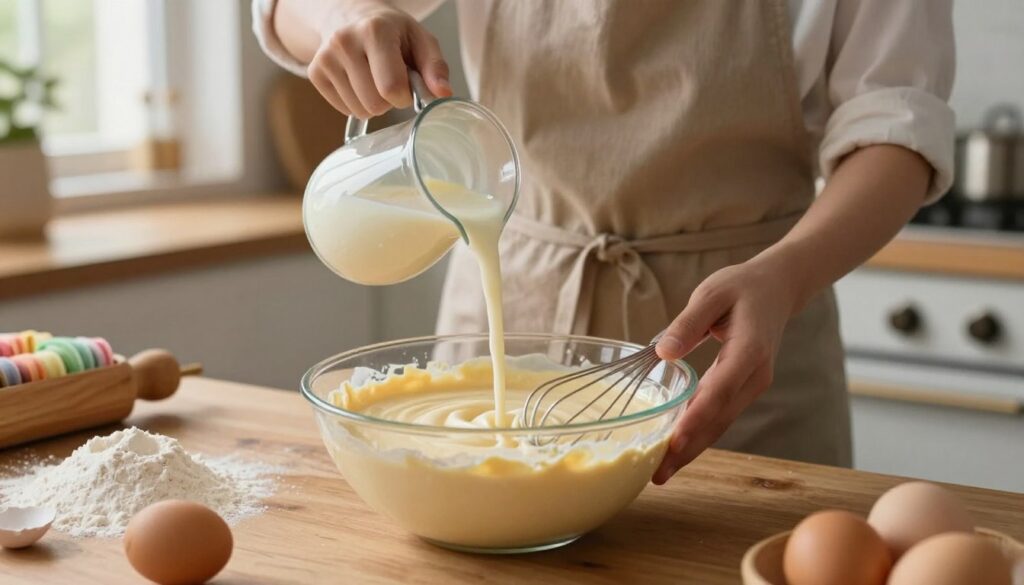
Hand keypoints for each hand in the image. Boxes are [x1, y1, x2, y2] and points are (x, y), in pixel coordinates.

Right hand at [308, 1, 451, 117]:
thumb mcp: (421, 40)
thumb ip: (435, 67)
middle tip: (389, 80)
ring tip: (374, 79)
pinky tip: (359, 82)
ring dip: (373, 104)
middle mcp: (345, 41)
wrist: (352, 16)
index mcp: (375, 31)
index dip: (404, 95)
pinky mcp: (315, 73)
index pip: (391, 88)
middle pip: (374, 104)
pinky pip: (345, 110)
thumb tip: (444, 94)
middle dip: (389, 101)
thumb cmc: (394, 33)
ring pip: (359, 111)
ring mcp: (326, 58)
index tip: (407, 84)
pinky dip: (357, 103)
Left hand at [651, 253, 801, 483]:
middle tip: (658, 474)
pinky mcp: (744, 388)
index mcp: (750, 350)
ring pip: (721, 424)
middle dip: (689, 448)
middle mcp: (755, 375)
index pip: (720, 391)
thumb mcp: (713, 292)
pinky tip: (676, 449)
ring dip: (693, 449)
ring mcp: (753, 385)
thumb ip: (688, 322)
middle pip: (720, 419)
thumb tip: (664, 352)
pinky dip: (700, 434)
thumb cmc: (742, 287)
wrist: (777, 289)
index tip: (674, 442)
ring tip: (662, 473)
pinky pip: (721, 416)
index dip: (696, 419)